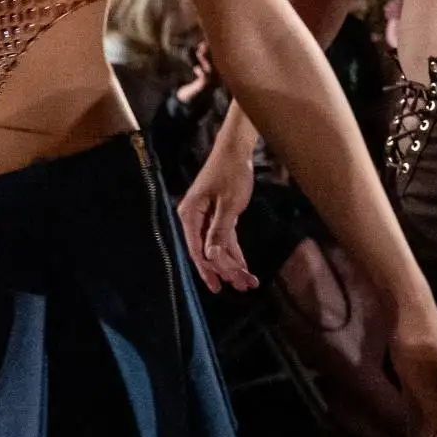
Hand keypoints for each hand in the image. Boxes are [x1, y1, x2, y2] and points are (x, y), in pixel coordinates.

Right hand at [177, 146, 258, 291]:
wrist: (235, 149)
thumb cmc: (230, 173)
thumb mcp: (228, 204)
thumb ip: (219, 231)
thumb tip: (211, 256)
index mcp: (190, 215)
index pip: (197, 249)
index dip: (208, 270)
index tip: (219, 287)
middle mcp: (194, 218)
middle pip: (208, 251)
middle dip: (226, 269)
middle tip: (243, 286)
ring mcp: (205, 217)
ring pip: (217, 246)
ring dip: (232, 263)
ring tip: (246, 281)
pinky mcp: (217, 214)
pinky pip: (224, 237)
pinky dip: (234, 251)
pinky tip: (243, 265)